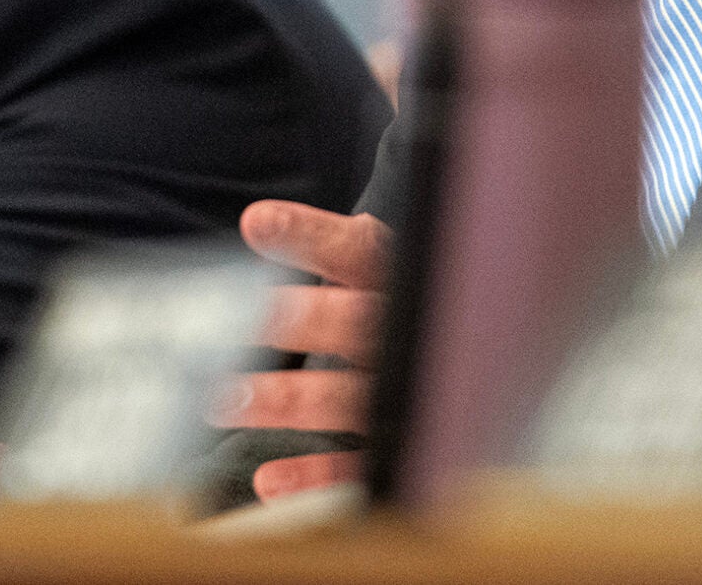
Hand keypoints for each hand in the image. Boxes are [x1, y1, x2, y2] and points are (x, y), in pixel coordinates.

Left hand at [226, 200, 388, 500]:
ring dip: (285, 400)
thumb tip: (256, 221)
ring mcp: (408, 394)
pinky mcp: (402, 447)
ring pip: (348, 399)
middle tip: (233, 320)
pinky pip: (362, 468)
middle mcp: (408, 333)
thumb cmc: (404, 305)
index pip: (359, 249)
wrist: (481, 361)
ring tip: (220, 400)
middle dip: (296, 320)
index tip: (255, 222)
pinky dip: (316, 478)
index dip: (309, 237)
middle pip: (355, 324)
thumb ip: (340, 249)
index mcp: (400, 278)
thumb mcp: (385, 266)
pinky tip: (265, 480)